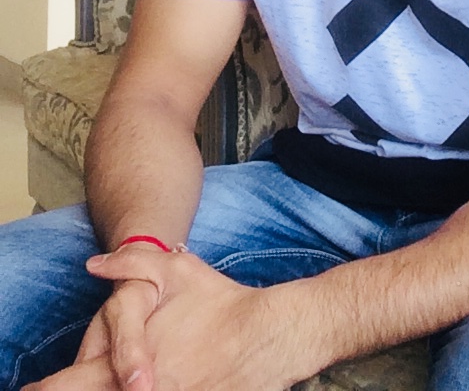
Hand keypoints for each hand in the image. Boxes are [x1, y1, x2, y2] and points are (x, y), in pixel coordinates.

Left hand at [25, 247, 286, 390]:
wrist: (266, 335)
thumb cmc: (220, 303)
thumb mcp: (177, 270)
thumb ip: (132, 261)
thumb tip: (94, 265)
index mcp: (127, 364)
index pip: (71, 383)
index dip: (48, 386)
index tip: (31, 388)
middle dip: (76, 388)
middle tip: (64, 383)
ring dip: (113, 389)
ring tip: (109, 380)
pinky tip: (147, 385)